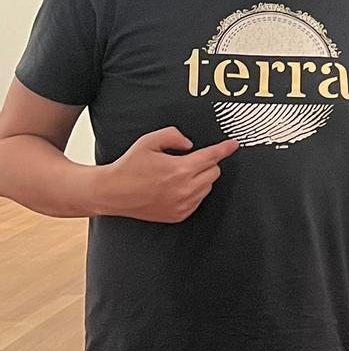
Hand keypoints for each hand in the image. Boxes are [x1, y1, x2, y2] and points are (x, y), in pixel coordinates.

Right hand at [98, 127, 239, 222]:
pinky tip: (175, 187)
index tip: (233, 144)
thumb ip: (173, 135)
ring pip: (208, 187)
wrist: (113, 192)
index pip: (212, 157)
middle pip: (214, 172)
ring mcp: (182, 205)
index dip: (225, 148)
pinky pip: (198, 200)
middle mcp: (184, 189)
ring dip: (200, 178)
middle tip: (188, 160)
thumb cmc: (129, 166)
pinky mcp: (179, 215)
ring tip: (177, 175)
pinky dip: (193, 192)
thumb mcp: (149, 141)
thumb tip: (190, 144)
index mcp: (179, 170)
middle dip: (206, 163)